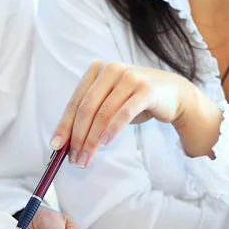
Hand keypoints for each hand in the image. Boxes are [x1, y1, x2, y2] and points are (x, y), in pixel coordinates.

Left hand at [50, 61, 220, 167]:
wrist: (172, 94)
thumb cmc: (133, 101)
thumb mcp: (108, 104)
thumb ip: (88, 116)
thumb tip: (64, 143)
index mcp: (96, 71)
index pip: (75, 102)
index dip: (64, 126)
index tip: (56, 146)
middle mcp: (111, 70)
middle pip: (87, 109)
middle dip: (78, 137)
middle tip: (75, 158)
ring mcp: (129, 77)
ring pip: (103, 113)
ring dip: (93, 140)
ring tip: (87, 157)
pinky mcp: (146, 89)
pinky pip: (124, 112)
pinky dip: (112, 129)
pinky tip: (105, 143)